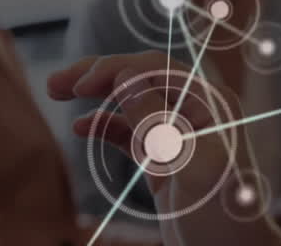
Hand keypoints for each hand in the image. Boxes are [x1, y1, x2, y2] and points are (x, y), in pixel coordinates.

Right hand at [49, 52, 280, 245]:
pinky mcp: (162, 157)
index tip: (81, 86)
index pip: (157, 69)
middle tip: (56, 83)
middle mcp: (195, 109)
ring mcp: (177, 132)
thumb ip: (157, 121)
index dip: (116, 69)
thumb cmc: (224, 212)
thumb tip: (125, 76)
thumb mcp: (190, 166)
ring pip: (131, 100)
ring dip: (97, 95)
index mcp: (211, 103)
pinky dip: (105, 125)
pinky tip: (81, 127)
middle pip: (141, 77)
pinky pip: (129, 130)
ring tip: (57, 92)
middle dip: (100, 74)